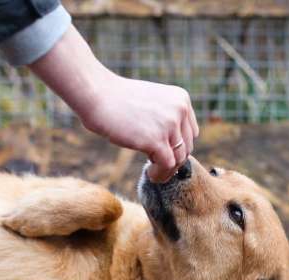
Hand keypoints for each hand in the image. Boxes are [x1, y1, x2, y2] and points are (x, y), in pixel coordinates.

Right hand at [29, 25, 198, 182]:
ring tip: (154, 172)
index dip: (178, 146)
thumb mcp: (151, 102)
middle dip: (173, 159)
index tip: (164, 153)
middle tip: (158, 166)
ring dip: (167, 170)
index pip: (191, 132)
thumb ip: (166, 118)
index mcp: (181, 99)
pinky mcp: (156, 140)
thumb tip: (173, 146)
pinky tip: (151, 175)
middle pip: (187, 147)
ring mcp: (169, 125)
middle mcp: (180, 110)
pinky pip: (168, 166)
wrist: (97, 95)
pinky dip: (161, 174)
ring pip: (179, 159)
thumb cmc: (117, 100)